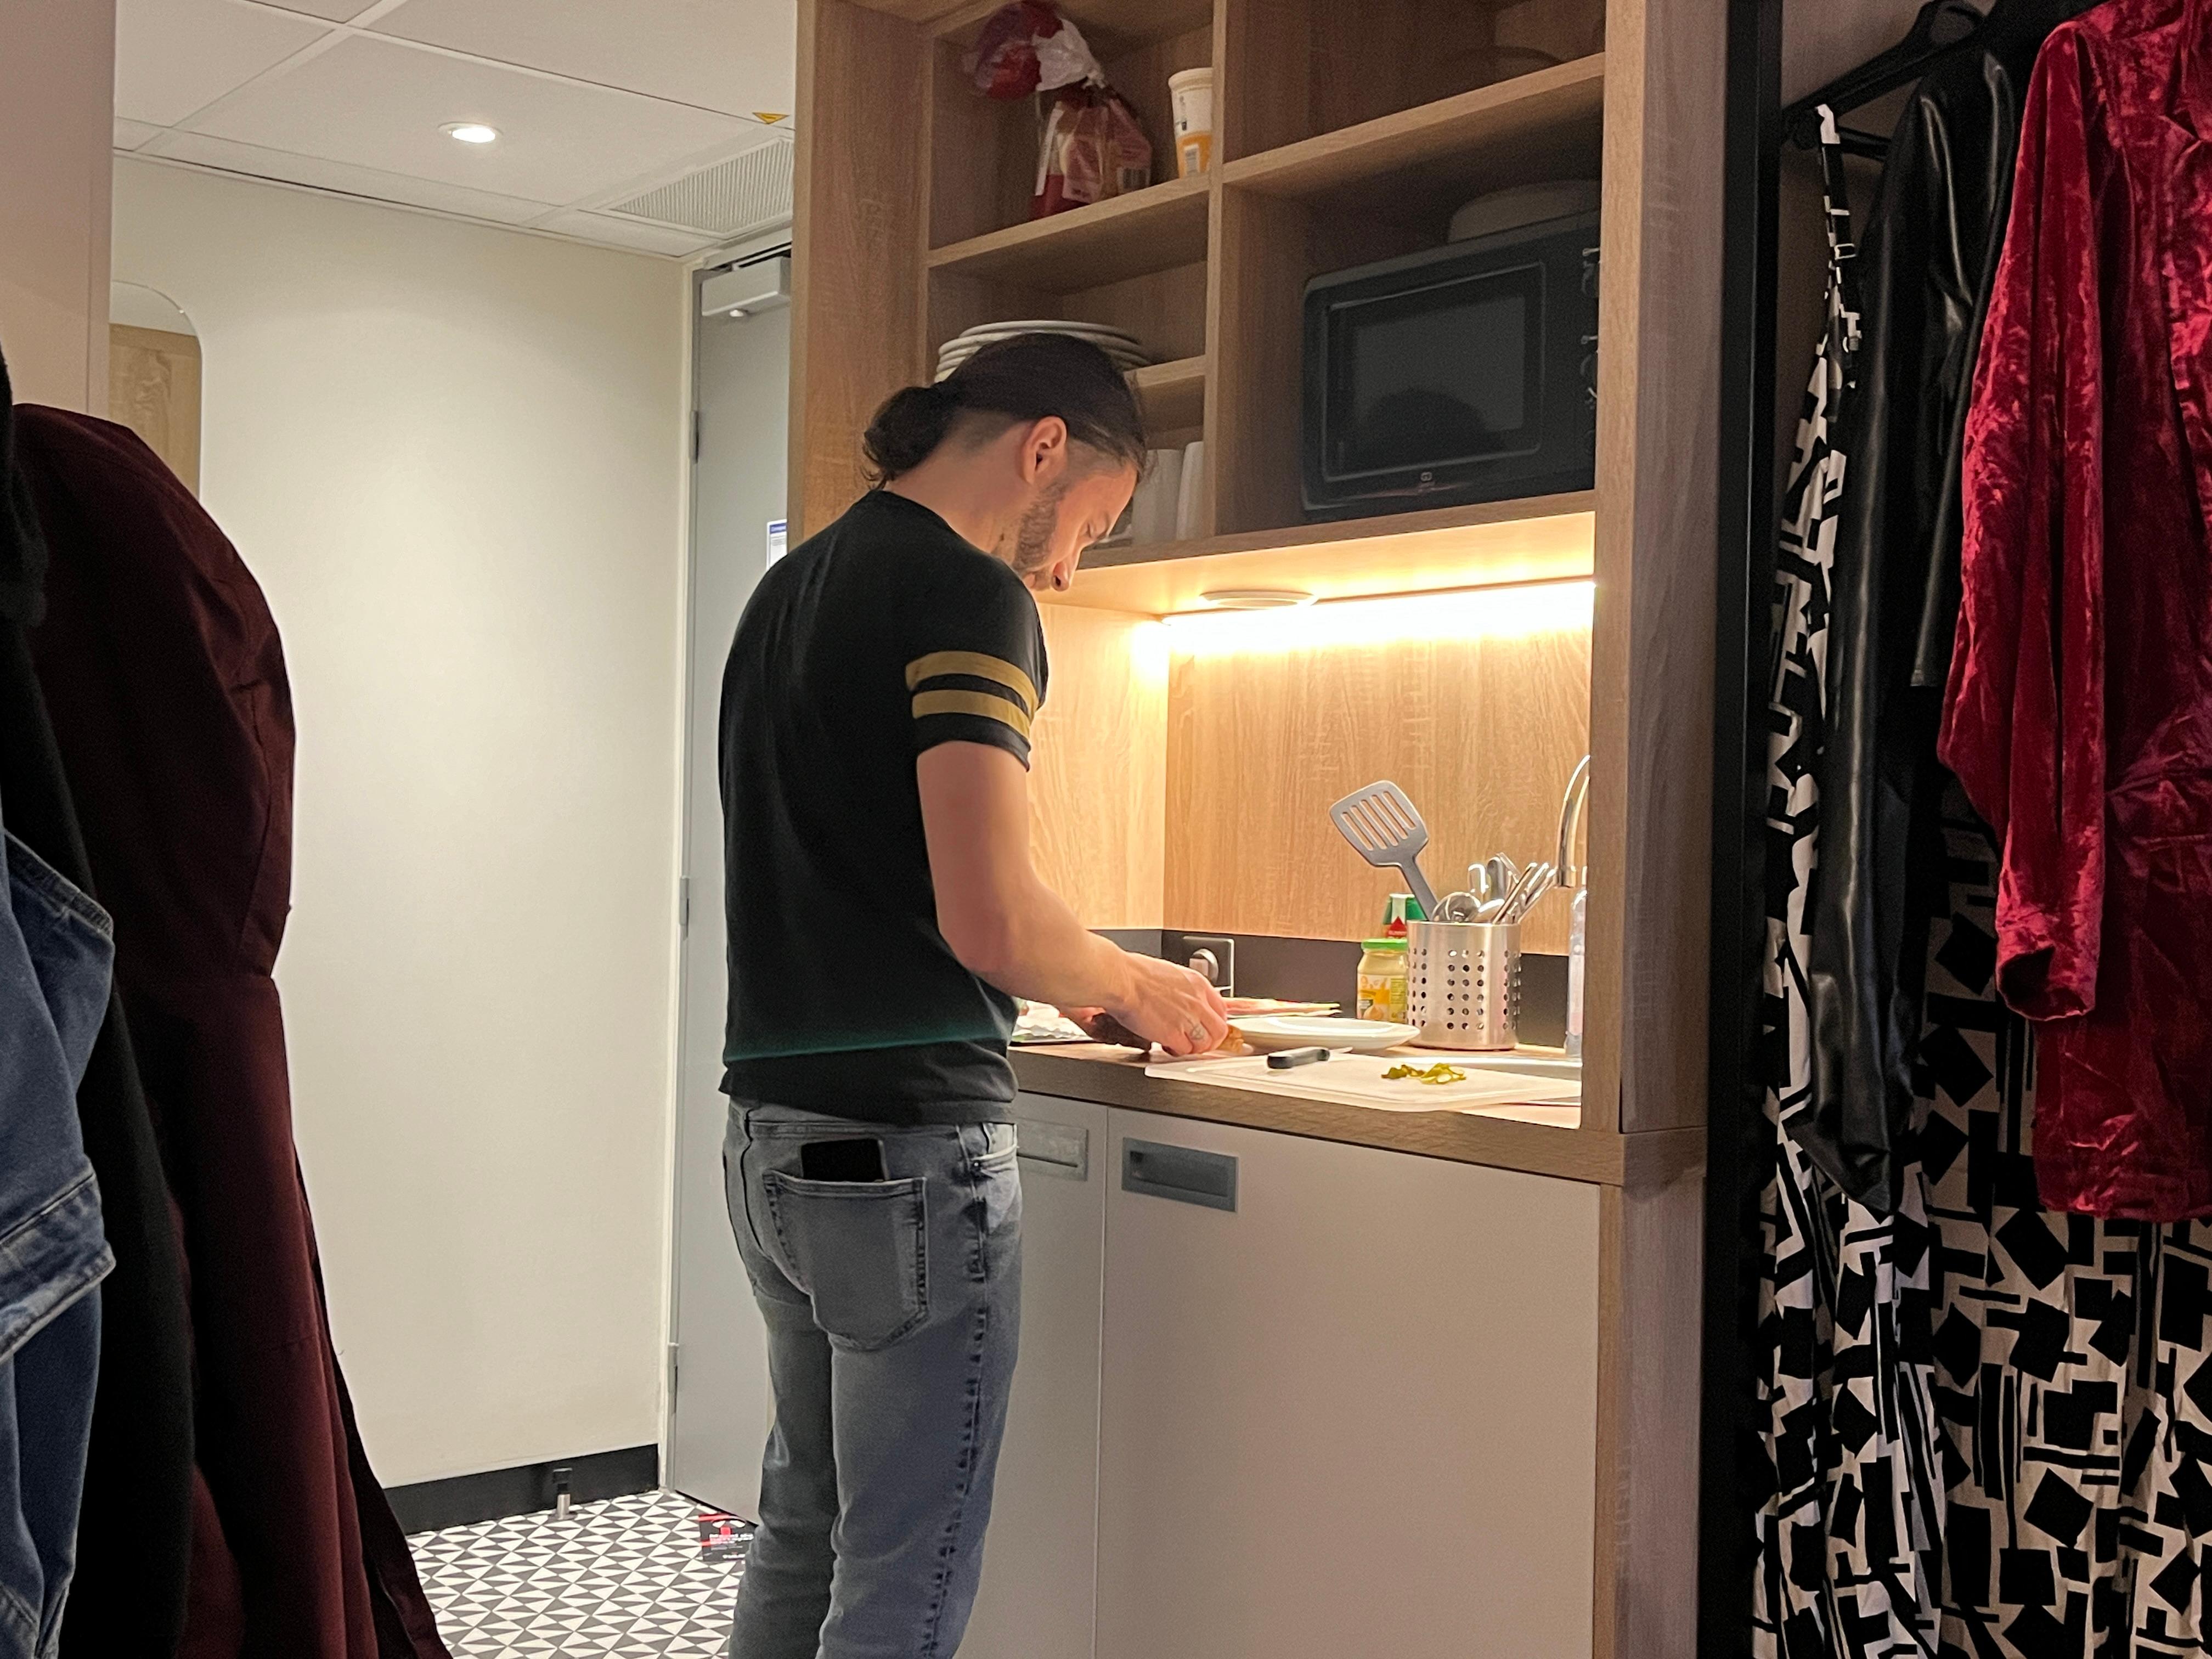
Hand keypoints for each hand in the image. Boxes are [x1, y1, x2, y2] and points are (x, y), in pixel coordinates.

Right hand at [1103, 954, 1229, 1056]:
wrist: (1122, 980)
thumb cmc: (1136, 974)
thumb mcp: (1172, 974)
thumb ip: (1185, 990)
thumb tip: (1187, 1001)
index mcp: (1198, 984)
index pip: (1221, 1010)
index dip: (1214, 1023)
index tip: (1207, 1027)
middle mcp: (1197, 1002)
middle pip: (1219, 1030)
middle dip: (1209, 1040)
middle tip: (1197, 1042)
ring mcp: (1188, 1019)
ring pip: (1205, 1044)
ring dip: (1193, 1048)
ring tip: (1179, 1044)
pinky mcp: (1173, 1034)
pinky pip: (1185, 1051)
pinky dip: (1176, 1051)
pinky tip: (1166, 1044)